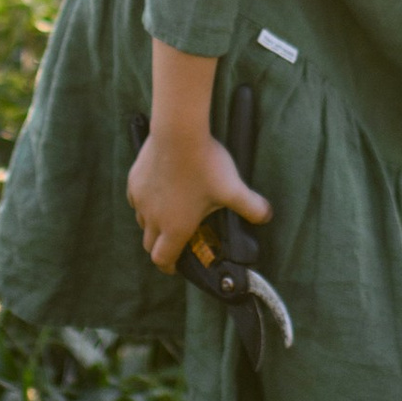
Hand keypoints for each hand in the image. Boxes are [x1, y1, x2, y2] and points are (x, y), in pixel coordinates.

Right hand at [127, 124, 269, 272]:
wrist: (178, 133)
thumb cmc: (205, 164)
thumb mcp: (233, 189)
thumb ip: (252, 207)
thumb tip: (266, 216)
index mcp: (175, 228)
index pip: (163, 259)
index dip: (169, 267)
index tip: (175, 267)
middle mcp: (153, 218)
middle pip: (149, 245)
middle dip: (161, 248)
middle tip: (175, 243)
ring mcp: (141, 200)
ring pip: (142, 222)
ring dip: (153, 225)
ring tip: (169, 216)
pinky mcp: (135, 181)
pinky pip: (136, 200)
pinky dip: (144, 204)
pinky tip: (157, 193)